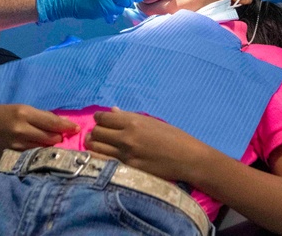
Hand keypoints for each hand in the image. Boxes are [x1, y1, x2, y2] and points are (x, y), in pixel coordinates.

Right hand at [0, 104, 78, 161]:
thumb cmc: (2, 116)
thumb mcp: (20, 109)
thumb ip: (39, 116)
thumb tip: (60, 123)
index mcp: (24, 113)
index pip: (52, 122)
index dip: (66, 126)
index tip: (77, 129)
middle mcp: (22, 129)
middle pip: (50, 137)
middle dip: (59, 138)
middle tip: (63, 137)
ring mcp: (17, 145)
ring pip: (44, 149)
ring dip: (52, 148)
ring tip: (54, 145)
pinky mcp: (14, 156)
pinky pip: (33, 156)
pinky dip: (41, 154)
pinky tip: (43, 152)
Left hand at [85, 107, 204, 182]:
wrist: (187, 158)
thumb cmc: (172, 137)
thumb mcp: (151, 122)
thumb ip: (129, 117)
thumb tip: (112, 111)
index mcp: (133, 122)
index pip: (102, 118)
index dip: (99, 119)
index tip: (101, 122)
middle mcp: (126, 137)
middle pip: (96, 132)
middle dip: (96, 132)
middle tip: (100, 134)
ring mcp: (125, 155)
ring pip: (96, 147)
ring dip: (94, 145)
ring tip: (98, 145)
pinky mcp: (127, 169)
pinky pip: (103, 162)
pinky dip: (99, 158)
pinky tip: (101, 157)